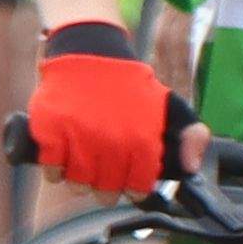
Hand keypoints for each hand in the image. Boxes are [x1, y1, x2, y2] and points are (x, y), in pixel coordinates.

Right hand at [24, 23, 184, 201]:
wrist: (89, 51)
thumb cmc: (129, 86)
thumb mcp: (169, 105)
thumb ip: (190, 137)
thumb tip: (192, 166)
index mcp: (141, 140)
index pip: (138, 187)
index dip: (134, 188)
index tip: (129, 182)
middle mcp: (111, 143)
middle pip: (106, 192)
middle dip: (107, 186)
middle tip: (104, 169)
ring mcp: (78, 138)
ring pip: (78, 184)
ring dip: (81, 178)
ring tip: (85, 160)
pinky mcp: (50, 131)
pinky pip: (51, 171)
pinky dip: (55, 168)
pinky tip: (63, 154)